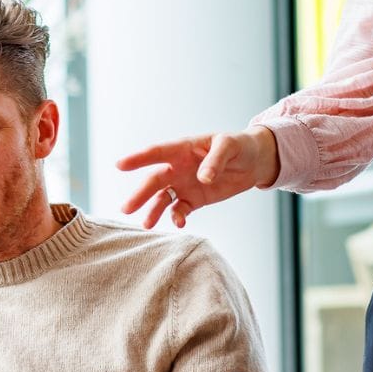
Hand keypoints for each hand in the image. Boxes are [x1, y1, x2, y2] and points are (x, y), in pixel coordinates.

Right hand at [116, 127, 279, 228]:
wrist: (253, 162)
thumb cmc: (238, 146)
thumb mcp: (229, 146)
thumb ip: (215, 160)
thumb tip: (202, 177)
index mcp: (183, 149)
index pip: (157, 153)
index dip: (138, 159)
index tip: (120, 165)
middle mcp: (178, 167)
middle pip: (155, 180)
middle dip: (140, 194)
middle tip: (126, 208)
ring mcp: (184, 184)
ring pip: (162, 198)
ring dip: (153, 210)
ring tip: (146, 225)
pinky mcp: (194, 199)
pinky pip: (180, 209)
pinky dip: (176, 217)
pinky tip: (179, 224)